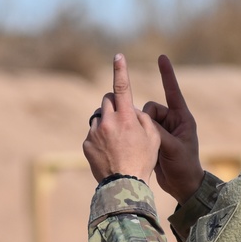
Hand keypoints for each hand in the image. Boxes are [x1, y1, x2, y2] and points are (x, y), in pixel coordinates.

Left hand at [82, 53, 160, 182]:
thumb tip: (133, 108)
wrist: (123, 186)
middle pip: (107, 99)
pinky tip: (109, 152)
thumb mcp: (154, 138)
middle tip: (123, 118)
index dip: (121, 70)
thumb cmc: (143, 161)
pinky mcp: (86, 144)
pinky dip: (100, 138)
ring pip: (99, 117)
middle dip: (114, 104)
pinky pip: (93, 134)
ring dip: (107, 122)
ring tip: (117, 141)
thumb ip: (144, 118)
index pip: (122, 88)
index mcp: (126, 118)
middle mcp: (107, 122)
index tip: (118, 56)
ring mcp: (94, 133)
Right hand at [142, 55, 203, 202]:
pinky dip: (139, 136)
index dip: (167, 74)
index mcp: (182, 118)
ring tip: (151, 148)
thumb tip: (141, 119)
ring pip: (142, 119)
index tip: (162, 57)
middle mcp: (172, 121)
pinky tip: (144, 149)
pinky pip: (141, 129)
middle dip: (146, 121)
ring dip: (142, 130)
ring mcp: (163, 130)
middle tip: (153, 139)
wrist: (183, 185)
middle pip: (149, 109)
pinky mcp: (154, 139)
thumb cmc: (184, 166)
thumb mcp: (172, 149)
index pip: (173, 92)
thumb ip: (157, 132)